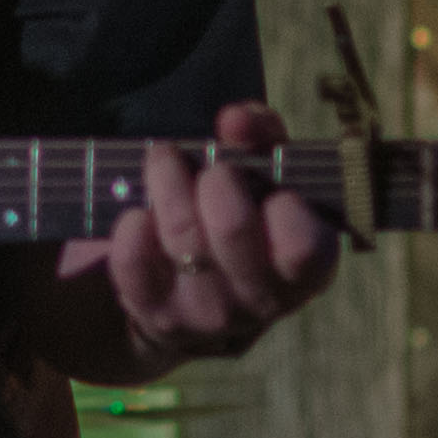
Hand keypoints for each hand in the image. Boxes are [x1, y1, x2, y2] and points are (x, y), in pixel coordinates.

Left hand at [63, 103, 341, 367]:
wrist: (188, 291)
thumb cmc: (239, 213)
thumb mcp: (263, 172)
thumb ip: (261, 135)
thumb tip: (235, 119)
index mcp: (306, 269)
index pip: (304, 247)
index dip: (282, 207)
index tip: (261, 180)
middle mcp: (261, 302)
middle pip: (234, 229)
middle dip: (215, 179)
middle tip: (207, 167)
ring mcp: (208, 316)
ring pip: (182, 239)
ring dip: (167, 184)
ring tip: (164, 161)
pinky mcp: (157, 318)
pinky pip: (134, 265)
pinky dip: (132, 228)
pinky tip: (137, 214)